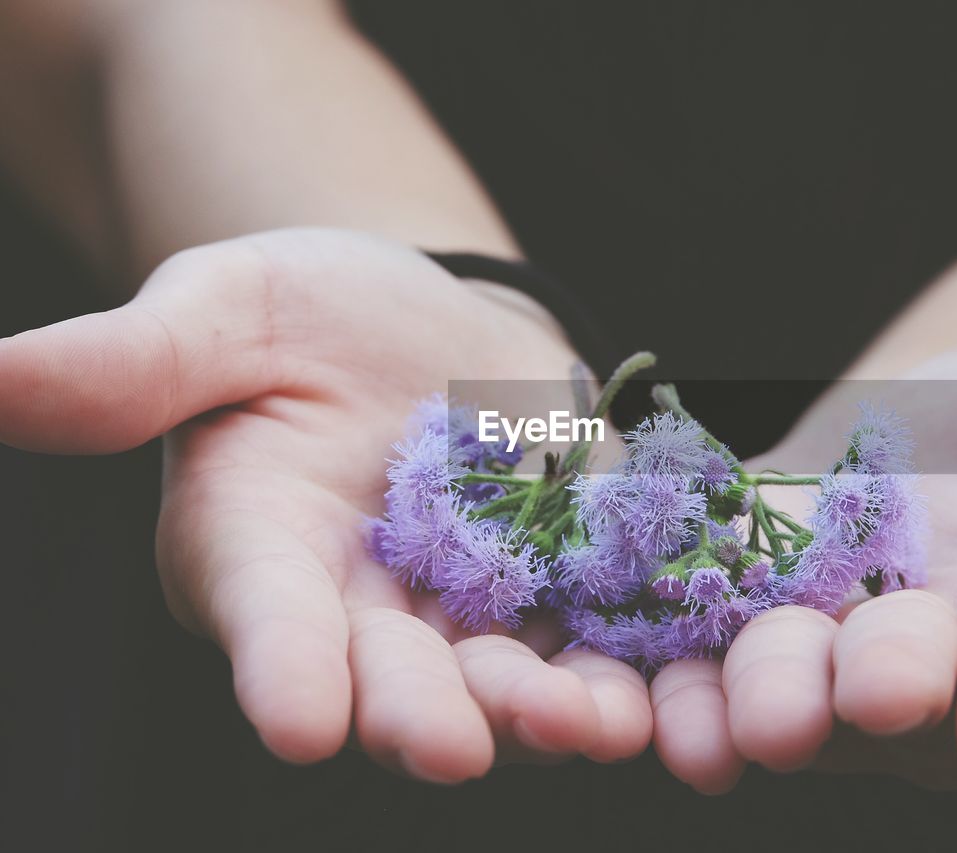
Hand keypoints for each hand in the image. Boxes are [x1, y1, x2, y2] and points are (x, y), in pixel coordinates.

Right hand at [0, 228, 650, 778]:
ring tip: (591, 726)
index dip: (278, 665)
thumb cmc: (298, 312)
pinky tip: (663, 692)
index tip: (295, 719)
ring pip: (499, 673)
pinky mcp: (557, 578)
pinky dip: (623, 662)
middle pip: (388, 669)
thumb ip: (134, 364)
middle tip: (446, 746)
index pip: (262, 615)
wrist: (418, 323)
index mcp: (259, 548)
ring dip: (540, 710)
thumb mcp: (221, 311)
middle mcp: (359, 604)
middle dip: (416, 708)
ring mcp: (466, 602)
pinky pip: (589, 631)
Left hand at [647, 342, 956, 791]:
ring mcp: (824, 646)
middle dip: (873, 694)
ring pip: (784, 694)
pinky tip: (631, 688)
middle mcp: (930, 661)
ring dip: (753, 711)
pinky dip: (664, 675)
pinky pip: (694, 655)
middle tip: (860, 692)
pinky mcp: (737, 613)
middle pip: (894, 692)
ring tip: (722, 727)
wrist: (944, 423)